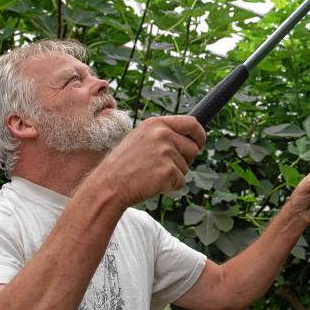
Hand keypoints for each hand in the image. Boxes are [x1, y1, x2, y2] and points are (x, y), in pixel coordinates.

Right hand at [90, 116, 205, 208]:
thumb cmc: (124, 165)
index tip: (200, 144)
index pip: (192, 123)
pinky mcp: (168, 171)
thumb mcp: (141, 139)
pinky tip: (152, 183)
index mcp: (156, 124)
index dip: (200, 135)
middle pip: (193, 148)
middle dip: (184, 160)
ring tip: (151, 174)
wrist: (109, 185)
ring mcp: (166, 153)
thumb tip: (191, 141)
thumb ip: (164, 135)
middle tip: (162, 166)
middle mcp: (163, 135)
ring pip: (186, 167)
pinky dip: (170, 186)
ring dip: (174, 174)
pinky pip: (181, 182)